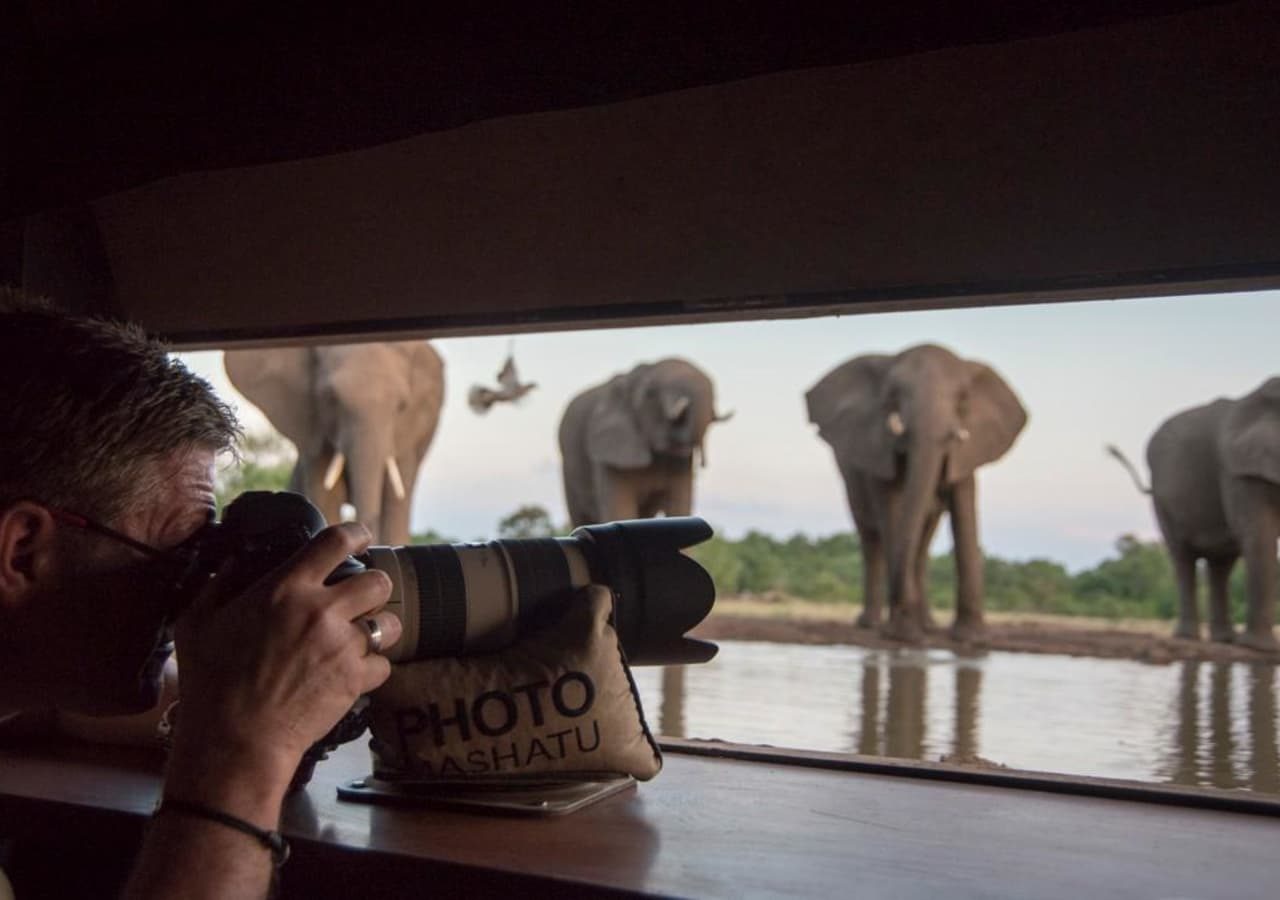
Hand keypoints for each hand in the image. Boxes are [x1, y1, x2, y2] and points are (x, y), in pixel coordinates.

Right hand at [166, 523, 401, 822]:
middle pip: (378, 580)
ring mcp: (342, 646)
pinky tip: (353, 673)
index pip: (337, 542)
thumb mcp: (198, 622)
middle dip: (375, 586)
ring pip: (388, 623)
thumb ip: (218, 584)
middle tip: (362, 598)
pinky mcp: (354, 680)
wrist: (234, 739)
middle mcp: (321, 611)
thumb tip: (232, 561)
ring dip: (378, 628)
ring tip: (361, 637)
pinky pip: (384, 664)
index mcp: (285, 589)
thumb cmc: (210, 682)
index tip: (361, 537)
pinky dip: (373, 669)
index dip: (356, 534)